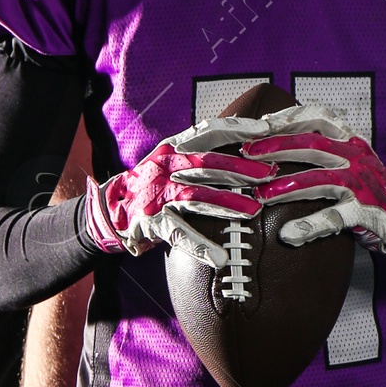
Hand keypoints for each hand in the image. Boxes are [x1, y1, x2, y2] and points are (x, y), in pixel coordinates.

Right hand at [83, 123, 265, 267]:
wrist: (116, 207)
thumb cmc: (158, 182)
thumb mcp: (177, 159)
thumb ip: (206, 151)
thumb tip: (252, 142)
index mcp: (174, 147)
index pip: (208, 132)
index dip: (236, 129)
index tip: (265, 129)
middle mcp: (165, 166)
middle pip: (205, 163)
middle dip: (239, 169)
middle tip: (269, 175)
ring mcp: (158, 194)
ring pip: (195, 196)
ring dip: (226, 203)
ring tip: (253, 210)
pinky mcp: (152, 222)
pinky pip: (178, 234)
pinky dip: (200, 246)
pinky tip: (220, 257)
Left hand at [223, 105, 385, 258]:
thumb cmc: (366, 185)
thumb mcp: (348, 157)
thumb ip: (320, 146)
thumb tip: (272, 137)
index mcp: (350, 140)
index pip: (318, 118)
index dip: (288, 118)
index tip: (260, 122)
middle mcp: (356, 157)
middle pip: (313, 145)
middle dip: (278, 148)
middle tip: (247, 154)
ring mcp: (361, 185)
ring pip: (320, 180)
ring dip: (287, 187)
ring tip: (260, 195)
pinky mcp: (364, 213)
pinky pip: (333, 218)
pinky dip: (309, 226)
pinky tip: (288, 235)